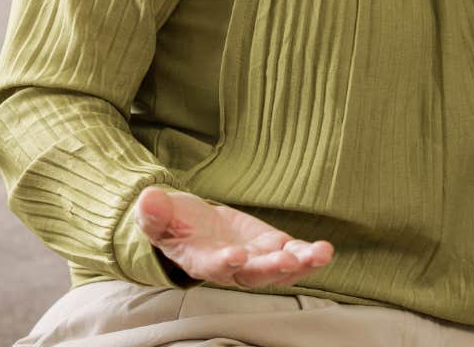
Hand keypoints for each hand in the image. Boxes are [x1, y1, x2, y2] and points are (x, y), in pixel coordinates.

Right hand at [134, 185, 334, 288]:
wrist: (192, 225)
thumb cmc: (173, 222)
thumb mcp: (159, 214)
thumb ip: (154, 212)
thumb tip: (149, 199)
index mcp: (200, 260)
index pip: (213, 267)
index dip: (224, 263)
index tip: (235, 256)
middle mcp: (231, 268)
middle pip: (253, 274)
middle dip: (271, 269)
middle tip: (288, 261)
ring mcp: (255, 259)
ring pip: (279, 269)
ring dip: (301, 264)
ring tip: (319, 255)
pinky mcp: (272, 247)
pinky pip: (294, 254)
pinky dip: (309, 254)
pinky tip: (324, 250)